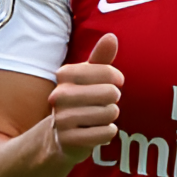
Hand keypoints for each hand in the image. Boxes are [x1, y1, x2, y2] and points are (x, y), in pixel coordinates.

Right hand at [49, 33, 122, 163]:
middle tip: (103, 103)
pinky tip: (98, 131)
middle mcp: (59, 96)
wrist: (59, 136)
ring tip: (99, 117)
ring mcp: (62, 119)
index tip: (112, 83)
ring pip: (110, 113)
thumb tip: (111, 36)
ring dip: (111, 116)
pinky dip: (108, 132)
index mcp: (65, 75)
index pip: (107, 72)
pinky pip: (106, 133)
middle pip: (111, 93)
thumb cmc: (81, 99)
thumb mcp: (89, 76)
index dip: (116, 78)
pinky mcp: (69, 140)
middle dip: (114, 100)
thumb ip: (101, 57)